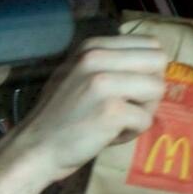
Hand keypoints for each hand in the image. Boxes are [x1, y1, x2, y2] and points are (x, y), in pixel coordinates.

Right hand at [3, 35, 166, 183]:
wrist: (33, 149)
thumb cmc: (60, 115)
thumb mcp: (78, 73)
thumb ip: (111, 62)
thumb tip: (156, 60)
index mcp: (92, 46)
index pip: (150, 43)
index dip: (147, 68)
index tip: (128, 87)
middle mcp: (97, 57)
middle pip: (159, 61)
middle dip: (150, 86)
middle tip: (128, 105)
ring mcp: (104, 83)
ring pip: (158, 89)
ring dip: (143, 111)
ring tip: (117, 121)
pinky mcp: (111, 111)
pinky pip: (146, 120)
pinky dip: (132, 133)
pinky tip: (108, 136)